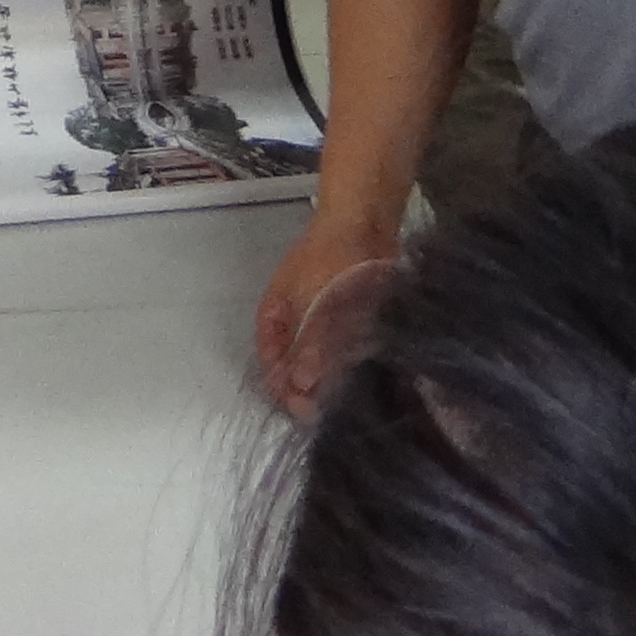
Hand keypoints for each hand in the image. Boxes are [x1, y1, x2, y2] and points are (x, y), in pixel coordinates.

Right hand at [254, 211, 401, 415]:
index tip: (304, 411)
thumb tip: (302, 386)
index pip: (271, 366)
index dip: (285, 391)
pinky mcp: (350, 325)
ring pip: (322, 365)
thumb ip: (307, 345)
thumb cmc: (328, 259)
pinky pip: (345, 355)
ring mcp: (322, 325)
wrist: (364, 224)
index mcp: (273, 319)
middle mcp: (295, 327)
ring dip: (332, 383)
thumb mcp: (312, 303)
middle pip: (296, 370)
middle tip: (328, 411)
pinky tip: (364, 379)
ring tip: (347, 400)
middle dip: (309, 392)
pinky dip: (351, 368)